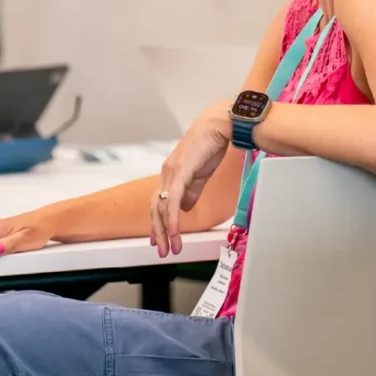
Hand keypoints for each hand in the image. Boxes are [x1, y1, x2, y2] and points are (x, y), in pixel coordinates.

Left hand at [151, 99, 231, 257]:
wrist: (219, 124)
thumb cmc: (212, 144)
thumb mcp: (200, 173)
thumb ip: (192, 190)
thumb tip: (185, 207)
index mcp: (171, 173)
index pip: (159, 202)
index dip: (157, 222)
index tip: (160, 239)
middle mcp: (167, 173)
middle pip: (156, 208)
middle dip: (158, 232)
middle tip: (162, 251)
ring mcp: (172, 171)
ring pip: (161, 207)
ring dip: (165, 230)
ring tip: (170, 248)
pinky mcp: (180, 171)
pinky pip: (173, 199)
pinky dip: (172, 218)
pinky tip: (175, 232)